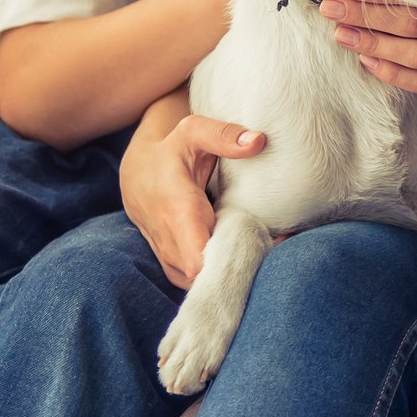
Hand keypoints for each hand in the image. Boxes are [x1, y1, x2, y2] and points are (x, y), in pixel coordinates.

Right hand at [120, 110, 265, 288]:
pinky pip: (199, 281)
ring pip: (203, 284)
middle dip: (244, 268)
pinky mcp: (175, 267)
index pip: (198, 259)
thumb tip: (258, 141)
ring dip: (236, 273)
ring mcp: (170, 259)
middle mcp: (171, 242)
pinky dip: (225, 275)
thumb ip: (223, 135)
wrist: (137, 173)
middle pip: (206, 277)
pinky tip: (252, 258)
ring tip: (269, 252)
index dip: (232, 262)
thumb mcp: (193, 132)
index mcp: (176, 212)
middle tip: (279, 248)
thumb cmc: (170, 151)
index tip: (268, 245)